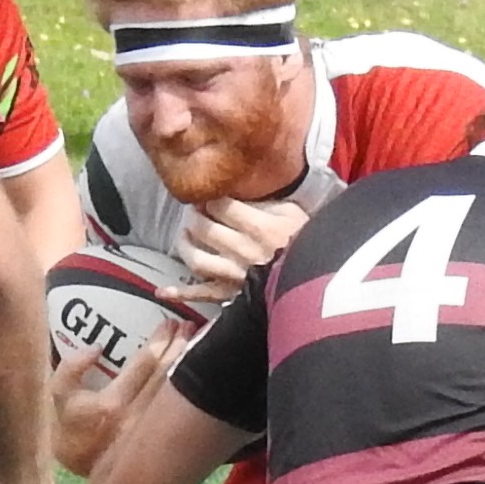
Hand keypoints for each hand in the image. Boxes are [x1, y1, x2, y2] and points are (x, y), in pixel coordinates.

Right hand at [49, 334, 177, 477]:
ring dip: (185, 364)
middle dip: (180, 347)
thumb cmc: (65, 428)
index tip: (170, 322)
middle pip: (166, 375)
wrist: (72, 470)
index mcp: (112, 403)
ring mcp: (148, 431)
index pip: (144, 364)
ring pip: (173, 391)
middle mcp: (135, 417)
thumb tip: (98, 348)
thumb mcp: (57, 393)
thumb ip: (72, 366)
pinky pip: (173, 409)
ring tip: (195, 342)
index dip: (160, 341)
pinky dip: (184, 389)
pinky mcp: (154, 441)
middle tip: (191, 326)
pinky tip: (190, 374)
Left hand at [173, 195, 307, 306]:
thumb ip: (265, 200)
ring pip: (197, 259)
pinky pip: (202, 295)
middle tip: (195, 210)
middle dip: (194, 215)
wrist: (321, 277)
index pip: (220, 205)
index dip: (209, 197)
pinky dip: (181, 294)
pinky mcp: (232, 296)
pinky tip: (163, 291)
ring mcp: (235, 276)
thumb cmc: (308, 241)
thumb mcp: (293, 212)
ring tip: (186, 235)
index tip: (209, 195)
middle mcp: (244, 252)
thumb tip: (237, 187)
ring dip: (185, 244)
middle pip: (204, 228)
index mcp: (261, 228)